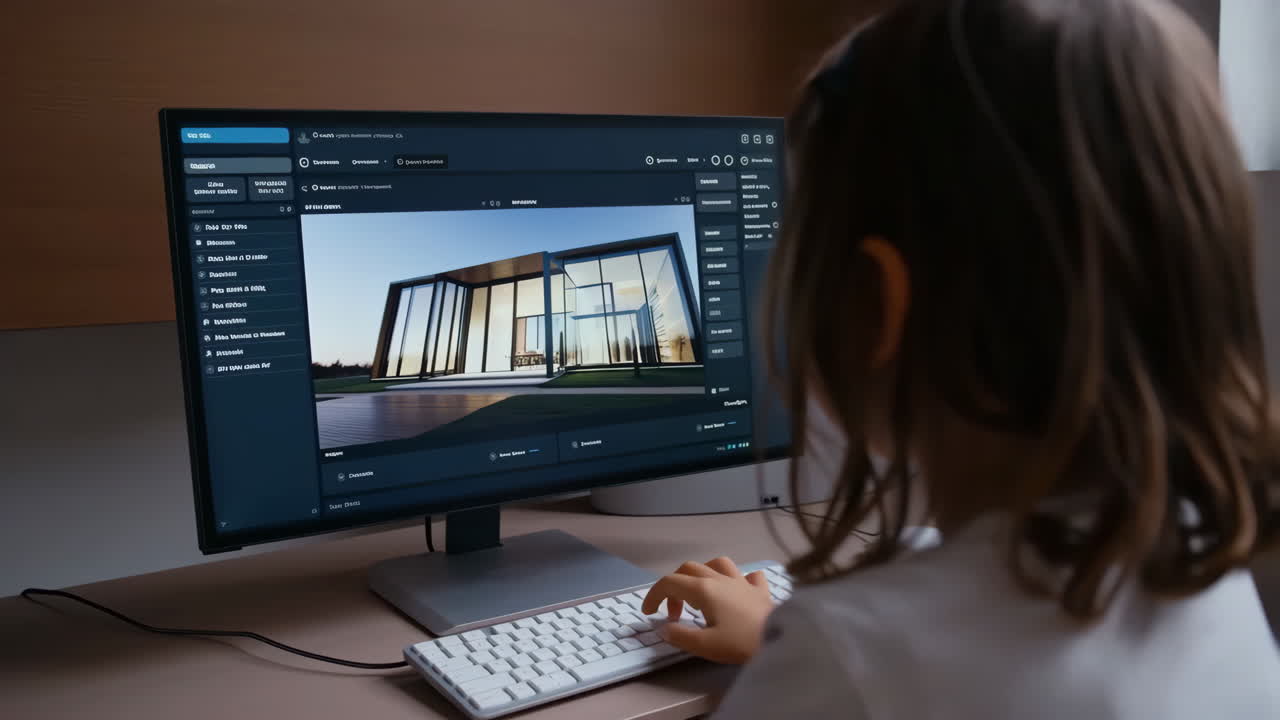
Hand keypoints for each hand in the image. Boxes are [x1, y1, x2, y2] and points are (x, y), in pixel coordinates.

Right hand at [641, 556, 774, 663]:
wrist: (782, 638)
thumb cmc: (741, 642)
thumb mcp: (705, 645)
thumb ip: (680, 636)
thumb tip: (665, 629)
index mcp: (704, 589)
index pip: (669, 583)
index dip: (653, 595)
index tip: (648, 613)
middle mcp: (720, 579)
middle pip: (688, 569)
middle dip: (674, 588)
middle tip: (675, 614)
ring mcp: (742, 581)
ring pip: (717, 563)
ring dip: (703, 574)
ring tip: (701, 595)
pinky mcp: (760, 589)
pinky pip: (746, 575)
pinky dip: (737, 580)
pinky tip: (738, 592)